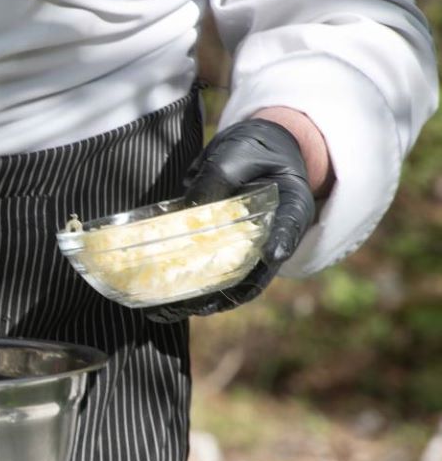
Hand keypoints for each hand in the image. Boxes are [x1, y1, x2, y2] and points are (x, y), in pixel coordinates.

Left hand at [146, 118, 317, 323]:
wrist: (260, 149)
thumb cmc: (253, 148)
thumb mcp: (236, 153)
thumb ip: (215, 179)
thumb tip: (188, 210)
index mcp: (292, 203)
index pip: (290, 224)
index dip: (283, 239)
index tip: (273, 252)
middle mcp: (277, 234)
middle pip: (257, 271)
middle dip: (226, 294)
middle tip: (196, 307)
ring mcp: (255, 248)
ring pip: (233, 284)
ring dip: (202, 302)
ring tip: (168, 312)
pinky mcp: (232, 251)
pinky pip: (216, 277)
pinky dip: (193, 290)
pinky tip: (166, 302)